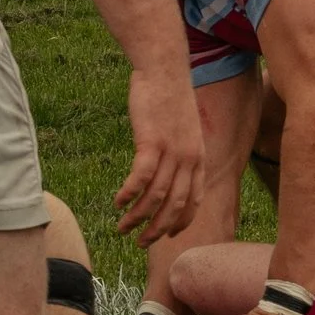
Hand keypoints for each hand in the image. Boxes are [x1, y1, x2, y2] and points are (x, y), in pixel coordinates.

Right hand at [116, 66, 202, 244]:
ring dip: (137, 217)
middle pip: (175, 206)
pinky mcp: (152, 143)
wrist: (164, 70)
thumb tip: (166, 170)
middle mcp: (189, 159)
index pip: (194, 200)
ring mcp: (172, 152)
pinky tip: (117, 202)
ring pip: (156, 197)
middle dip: (158, 230)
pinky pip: (141, 178)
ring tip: (122, 229)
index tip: (168, 235)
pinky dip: (129, 194)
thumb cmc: (169, 99)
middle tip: (141, 243)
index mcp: (198, 158)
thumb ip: (178, 152)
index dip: (181, 222)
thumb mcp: (182, 129)